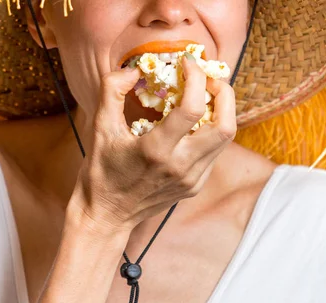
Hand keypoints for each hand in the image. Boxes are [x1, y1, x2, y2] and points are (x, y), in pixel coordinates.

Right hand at [68, 56, 236, 232]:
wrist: (107, 216)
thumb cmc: (101, 172)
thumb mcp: (100, 128)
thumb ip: (112, 91)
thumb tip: (134, 70)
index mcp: (157, 151)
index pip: (192, 108)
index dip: (196, 78)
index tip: (186, 63)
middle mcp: (181, 167)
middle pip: (226, 126)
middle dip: (224, 94)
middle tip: (209, 79)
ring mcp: (192, 180)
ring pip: (225, 139)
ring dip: (222, 111)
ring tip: (205, 95)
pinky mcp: (195, 186)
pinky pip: (214, 153)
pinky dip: (211, 130)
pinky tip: (195, 122)